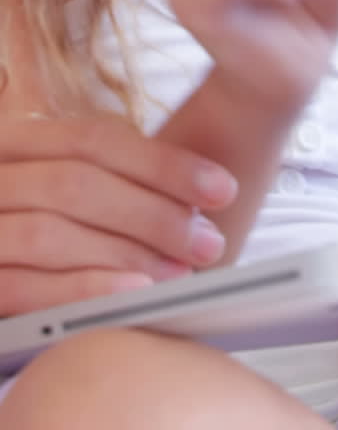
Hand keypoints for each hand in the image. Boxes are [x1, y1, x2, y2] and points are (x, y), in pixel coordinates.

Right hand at [0, 115, 237, 315]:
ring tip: (180, 272)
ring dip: (124, 253)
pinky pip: (21, 286)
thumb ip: (114, 184)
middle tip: (208, 242)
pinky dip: (82, 289)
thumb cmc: (36, 235)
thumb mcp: (64, 193)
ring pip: (49, 233)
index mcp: (15, 143)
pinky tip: (131, 293)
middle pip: (76, 184)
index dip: (162, 163)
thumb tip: (198, 199)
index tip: (222, 187)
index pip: (93, 139)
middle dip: (152, 213)